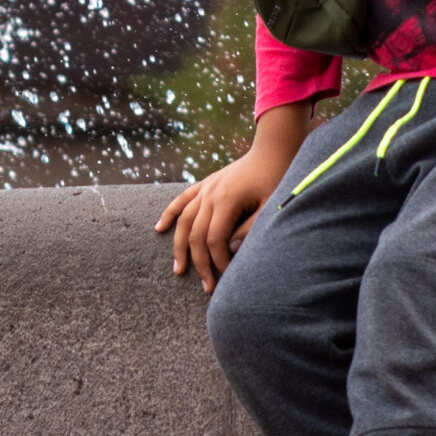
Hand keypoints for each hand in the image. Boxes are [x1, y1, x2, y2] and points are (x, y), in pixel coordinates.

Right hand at [155, 145, 286, 292]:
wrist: (272, 149)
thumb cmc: (275, 177)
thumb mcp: (270, 205)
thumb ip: (250, 228)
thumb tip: (230, 250)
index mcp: (226, 200)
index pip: (215, 240)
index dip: (219, 262)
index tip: (227, 278)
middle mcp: (210, 194)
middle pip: (196, 235)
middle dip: (200, 263)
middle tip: (207, 287)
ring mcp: (206, 187)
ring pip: (184, 220)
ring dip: (179, 246)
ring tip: (178, 269)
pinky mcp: (206, 183)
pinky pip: (182, 199)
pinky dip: (169, 213)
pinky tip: (159, 228)